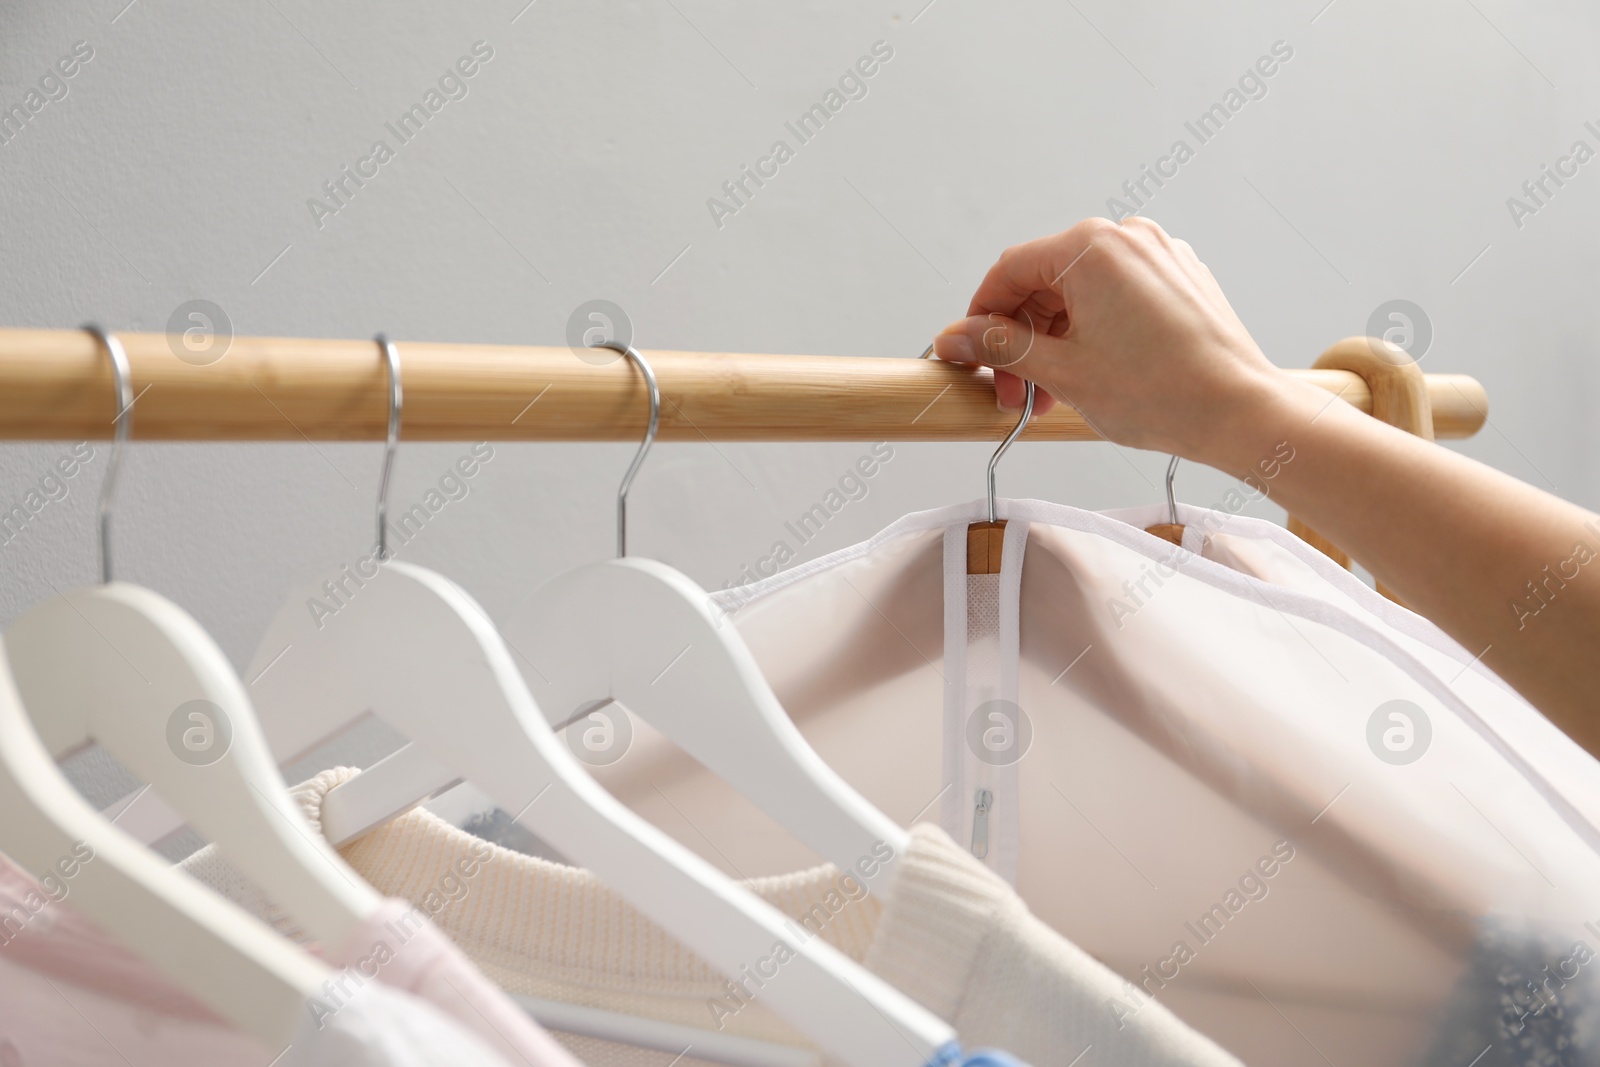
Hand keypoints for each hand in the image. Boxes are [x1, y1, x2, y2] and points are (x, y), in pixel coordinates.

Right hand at [932, 217, 1300, 467]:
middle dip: (1021, 338)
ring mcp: (1158, 254)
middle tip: (1013, 391)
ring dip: (1055, 338)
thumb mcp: (1062, 372)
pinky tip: (1090, 372)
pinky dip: (1092, 328)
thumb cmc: (1163, 393)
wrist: (1240, 412)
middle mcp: (1126, 237)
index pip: (1009, 271)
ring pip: (1080, 290)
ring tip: (1051, 392)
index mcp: (1091, 248)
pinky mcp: (1180, 277)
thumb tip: (957, 336)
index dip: (980, 317)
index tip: (969, 353)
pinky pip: (1117, 295)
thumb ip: (1000, 347)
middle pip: (1045, 280)